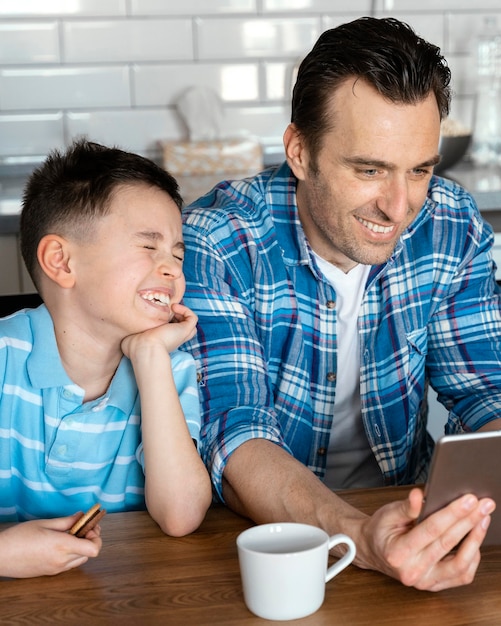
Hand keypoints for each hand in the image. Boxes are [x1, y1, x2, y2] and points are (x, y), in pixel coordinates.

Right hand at [0, 513, 102, 577]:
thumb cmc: (19, 537)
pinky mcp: (50, 573)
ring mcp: (56, 569)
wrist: (0, 556)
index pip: (94, 548)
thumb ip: (66, 521)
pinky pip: (69, 564)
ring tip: (71, 535)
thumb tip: (81, 516)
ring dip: (82, 548)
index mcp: (62, 546)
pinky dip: (72, 554)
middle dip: (90, 539)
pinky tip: (62, 544)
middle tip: (82, 527)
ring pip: (81, 560)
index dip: (96, 536)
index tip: (89, 526)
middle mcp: (62, 560)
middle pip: (90, 553)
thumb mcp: (44, 523)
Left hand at [121, 303, 197, 357]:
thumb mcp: (129, 338)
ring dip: (182, 314)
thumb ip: (129, 333)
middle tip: (165, 310)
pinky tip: (173, 307)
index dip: (166, 321)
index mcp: (161, 340)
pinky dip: (186, 310)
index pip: (169, 331)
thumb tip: (124, 331)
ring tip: (171, 308)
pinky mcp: (185, 329)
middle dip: (176, 317)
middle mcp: (173, 338)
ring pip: (190, 325)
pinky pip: (193, 318)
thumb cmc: (135, 346)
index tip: (156, 314)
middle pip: (182, 329)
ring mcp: (181, 334)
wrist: (144, 348)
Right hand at [359, 487, 494, 590]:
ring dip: (475, 540)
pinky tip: (474, 539)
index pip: (431, 530)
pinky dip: (471, 557)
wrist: (372, 551)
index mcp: (397, 552)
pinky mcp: (433, 585)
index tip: (469, 500)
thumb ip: (405, 507)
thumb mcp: (387, 514)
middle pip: (447, 544)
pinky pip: (461, 575)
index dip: (452, 513)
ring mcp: (424, 581)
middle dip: (469, 521)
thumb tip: (419, 495)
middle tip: (484, 505)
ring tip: (483, 520)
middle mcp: (412, 571)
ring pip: (460, 565)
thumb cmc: (380, 530)